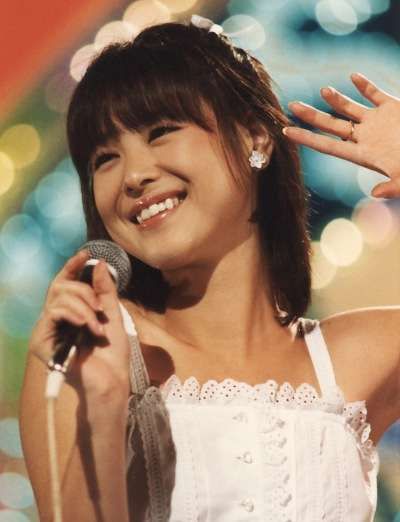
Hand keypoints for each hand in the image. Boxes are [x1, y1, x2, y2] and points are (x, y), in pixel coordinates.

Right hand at [29, 250, 130, 400]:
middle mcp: (56, 319)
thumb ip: (105, 290)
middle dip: (84, 291)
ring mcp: (47, 330)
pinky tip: (86, 326)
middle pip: (61, 286)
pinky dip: (74, 314)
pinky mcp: (40, 342)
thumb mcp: (112, 314)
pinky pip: (53, 312)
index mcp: (72, 312)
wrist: (111, 381)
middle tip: (100, 307)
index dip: (73, 267)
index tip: (86, 253)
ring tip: (97, 327)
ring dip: (84, 307)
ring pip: (58, 297)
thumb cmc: (112, 354)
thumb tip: (98, 263)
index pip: (66, 284)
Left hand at [283, 73, 399, 198]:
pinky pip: (376, 95)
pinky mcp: (394, 109)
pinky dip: (365, 85)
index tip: (285, 132)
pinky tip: (353, 76)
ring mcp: (379, 123)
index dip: (306, 138)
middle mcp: (366, 138)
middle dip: (311, 116)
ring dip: (336, 99)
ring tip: (322, 90)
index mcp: (363, 155)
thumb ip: (392, 188)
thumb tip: (376, 192)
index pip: (327, 146)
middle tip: (290, 105)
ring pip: (351, 109)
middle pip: (332, 125)